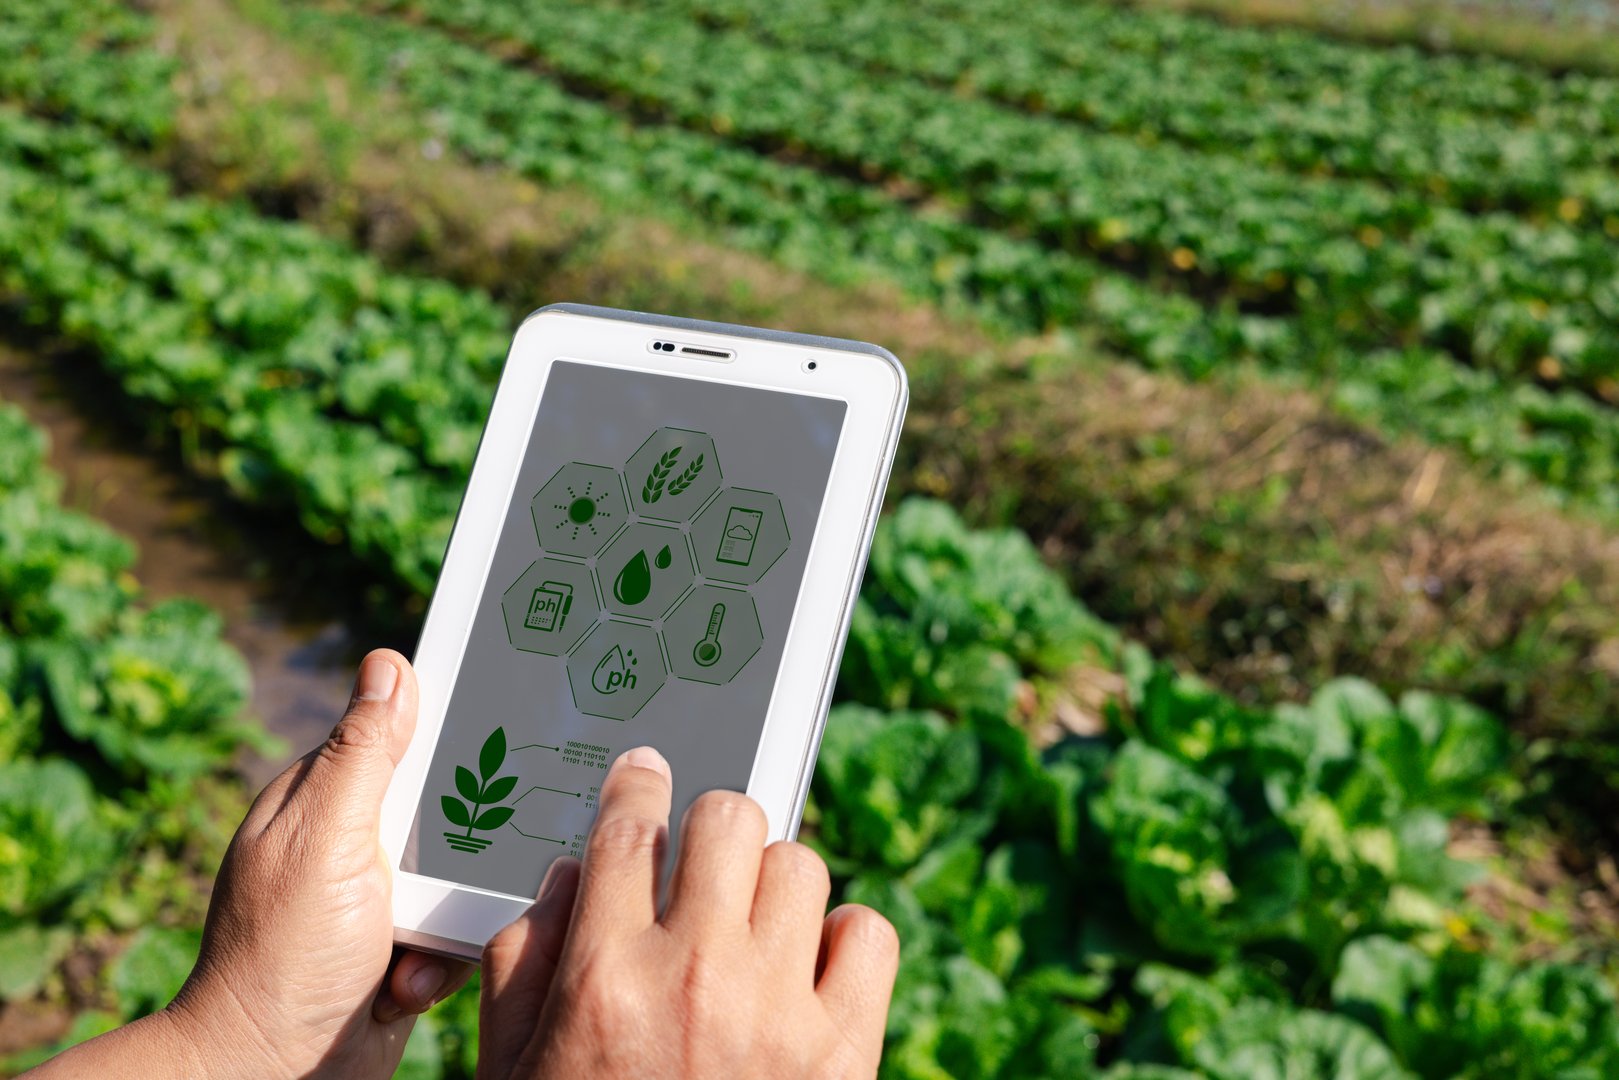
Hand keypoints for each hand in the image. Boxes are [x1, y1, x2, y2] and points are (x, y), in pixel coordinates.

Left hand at [32, 650, 471, 1078]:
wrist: (272, 1075)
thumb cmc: (284, 956)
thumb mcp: (326, 840)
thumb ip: (363, 754)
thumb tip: (388, 663)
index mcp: (324, 796)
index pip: (401, 733)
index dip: (450, 730)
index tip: (501, 731)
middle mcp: (350, 839)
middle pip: (448, 804)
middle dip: (465, 844)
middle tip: (456, 866)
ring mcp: (377, 895)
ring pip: (464, 872)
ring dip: (451, 915)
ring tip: (414, 948)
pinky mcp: (403, 945)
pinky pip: (459, 931)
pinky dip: (442, 962)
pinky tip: (407, 982)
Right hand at [478, 746, 900, 1078]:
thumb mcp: (514, 1069)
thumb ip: (524, 963)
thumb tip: (568, 877)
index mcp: (606, 980)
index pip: (629, 829)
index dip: (638, 785)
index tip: (646, 774)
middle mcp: (697, 979)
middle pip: (728, 819)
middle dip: (711, 829)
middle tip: (703, 863)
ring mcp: (779, 1012)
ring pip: (801, 863)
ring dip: (774, 884)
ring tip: (752, 928)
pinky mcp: (845, 1051)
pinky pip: (868, 933)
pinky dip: (844, 939)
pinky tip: (807, 970)